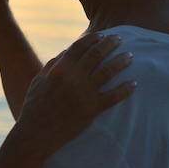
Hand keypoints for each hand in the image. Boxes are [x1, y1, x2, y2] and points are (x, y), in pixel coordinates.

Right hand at [13, 33, 135, 157]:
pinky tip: (134, 84)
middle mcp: (74, 77)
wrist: (37, 132)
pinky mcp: (92, 109)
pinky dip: (125, 89)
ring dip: (121, 61)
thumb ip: (53, 64)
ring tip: (130, 56)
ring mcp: (84, 93)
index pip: (80, 46)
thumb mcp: (39, 80)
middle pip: (97, 54)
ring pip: (108, 71)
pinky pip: (114, 96)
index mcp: (60, 68)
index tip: (102, 35)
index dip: (93, 38)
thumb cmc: (35, 105)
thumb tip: (67, 51)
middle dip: (110, 43)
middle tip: (119, 38)